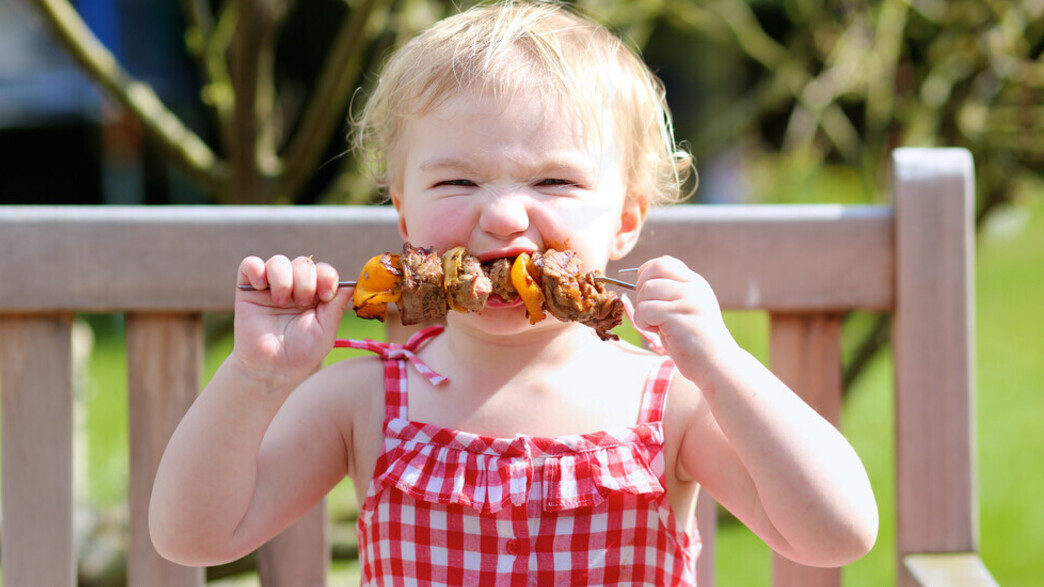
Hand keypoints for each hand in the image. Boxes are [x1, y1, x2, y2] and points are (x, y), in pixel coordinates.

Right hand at [233, 255, 352, 384]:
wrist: (270, 369)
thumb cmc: (300, 353)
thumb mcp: (325, 331)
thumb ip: (336, 306)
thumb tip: (351, 283)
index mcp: (315, 295)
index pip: (324, 270)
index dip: (327, 277)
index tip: (325, 296)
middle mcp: (294, 287)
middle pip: (304, 262)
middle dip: (306, 281)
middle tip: (302, 303)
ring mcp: (271, 287)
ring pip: (278, 261)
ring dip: (283, 279)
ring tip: (281, 302)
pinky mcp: (247, 290)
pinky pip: (250, 264)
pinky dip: (256, 269)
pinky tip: (261, 287)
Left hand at [630, 256, 739, 384]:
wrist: (718, 364)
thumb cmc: (694, 340)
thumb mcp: (685, 308)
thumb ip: (670, 292)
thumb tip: (639, 281)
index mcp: (695, 283)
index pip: (663, 262)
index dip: (646, 274)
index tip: (647, 295)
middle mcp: (694, 288)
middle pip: (652, 272)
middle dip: (641, 291)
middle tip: (649, 311)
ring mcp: (689, 302)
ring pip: (646, 291)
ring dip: (641, 310)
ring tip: (654, 324)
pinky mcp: (680, 318)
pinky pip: (646, 310)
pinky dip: (642, 322)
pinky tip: (656, 331)